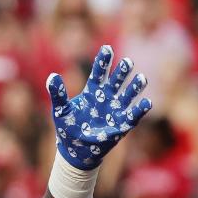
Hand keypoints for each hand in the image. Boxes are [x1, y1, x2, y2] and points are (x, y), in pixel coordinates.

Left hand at [47, 45, 151, 169]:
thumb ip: (58, 94)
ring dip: (134, 88)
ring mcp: (115, 111)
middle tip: (127, 62)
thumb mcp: (60, 110)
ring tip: (141, 78)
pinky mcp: (122, 125)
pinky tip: (146, 102)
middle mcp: (107, 98)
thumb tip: (51, 76)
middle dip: (122, 73)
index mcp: (92, 92)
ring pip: (128, 96)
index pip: (99, 73)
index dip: (103, 62)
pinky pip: (133, 116)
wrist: (75, 150)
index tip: (107, 48)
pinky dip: (140, 109)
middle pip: (116, 82)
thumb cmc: (68, 127)